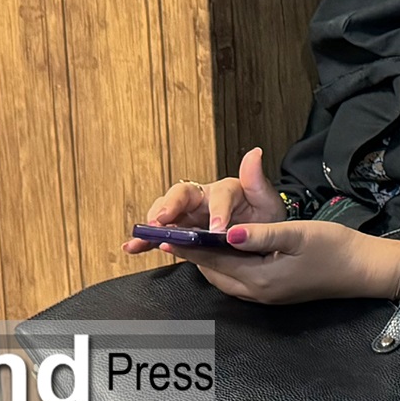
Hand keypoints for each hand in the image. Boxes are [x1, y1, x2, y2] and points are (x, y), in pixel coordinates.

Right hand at [122, 148, 289, 254]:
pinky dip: (146, 240)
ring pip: (165, 212)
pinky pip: (161, 234)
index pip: (219, 195)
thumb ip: (257, 182)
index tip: (217, 228)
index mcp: (225, 190)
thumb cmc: (261, 217)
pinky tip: (133, 247)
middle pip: (181, 195)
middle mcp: (202, 198)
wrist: (257, 236)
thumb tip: (255, 153)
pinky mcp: (180, 230)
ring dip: (153, 223)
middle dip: (170, 207)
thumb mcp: (266, 202)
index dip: (217, 211)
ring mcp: (188, 214)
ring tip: (144, 234)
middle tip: (163, 221)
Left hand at [172, 220, 399, 303]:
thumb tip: (226, 232)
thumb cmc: (334, 249)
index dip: (187, 246)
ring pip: (223, 277)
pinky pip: (236, 278)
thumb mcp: (296, 234)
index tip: (163, 236)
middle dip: (191, 254)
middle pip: (212, 272)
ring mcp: (264, 295)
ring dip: (205, 259)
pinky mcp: (272, 292)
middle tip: (170, 235)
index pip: (212, 260)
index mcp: (259, 279)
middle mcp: (257, 292)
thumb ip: (259, 236)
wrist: (362, 270)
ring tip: (189, 240)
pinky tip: (222, 250)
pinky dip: (222, 264)